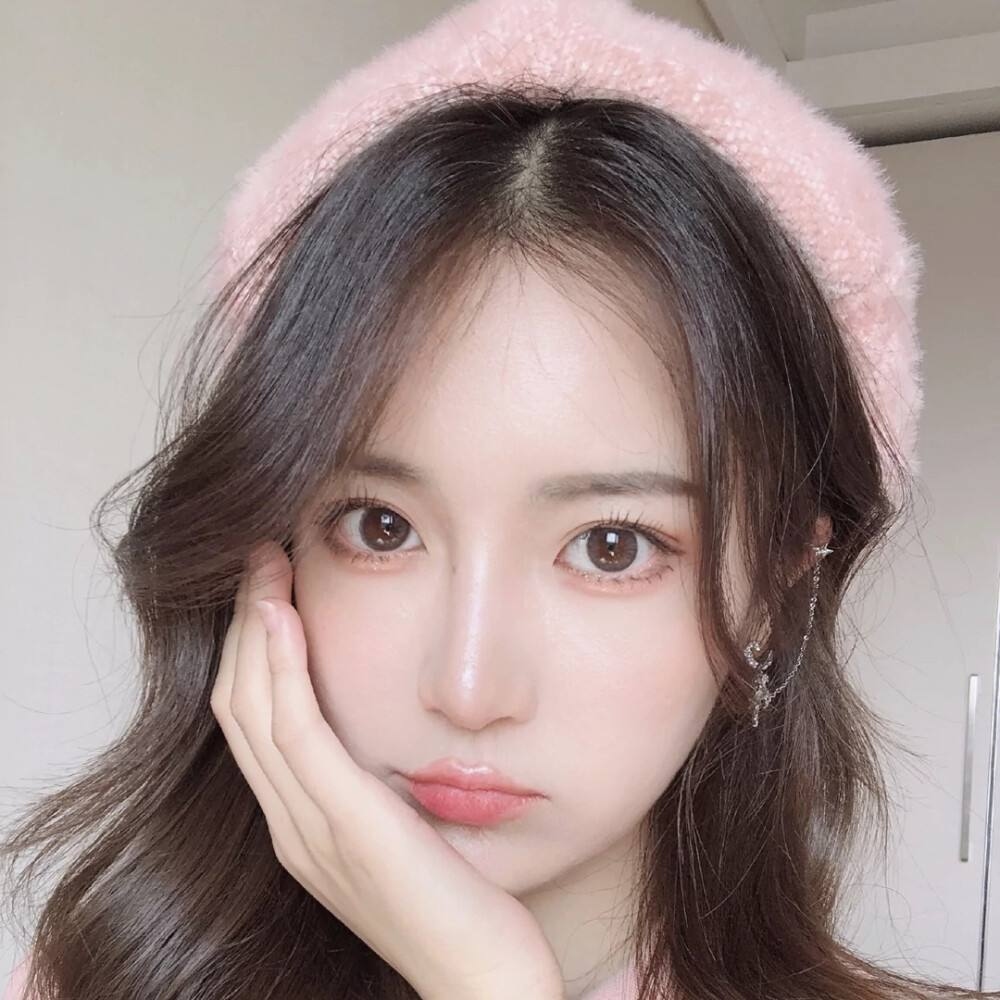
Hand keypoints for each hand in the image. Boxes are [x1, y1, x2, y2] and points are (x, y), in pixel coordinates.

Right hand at [211, 540, 564, 999]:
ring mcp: (311, 829)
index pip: (253, 722)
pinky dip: (280, 668)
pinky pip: (296, 732)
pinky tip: (283, 615)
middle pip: (239, 707)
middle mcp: (292, 825)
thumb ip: (377, 786)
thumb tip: (383, 732)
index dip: (250, 650)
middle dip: (242, 626)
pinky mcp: (345, 825)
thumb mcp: (405, 832)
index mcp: (302, 825)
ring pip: (254, 710)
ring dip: (254, 630)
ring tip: (264, 566)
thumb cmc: (456, 903)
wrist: (481, 979)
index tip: (268, 591)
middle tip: (258, 560)